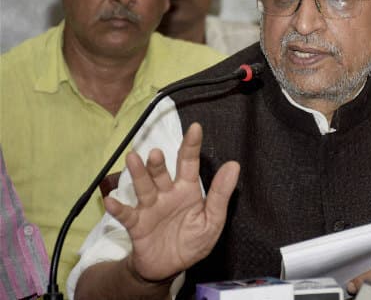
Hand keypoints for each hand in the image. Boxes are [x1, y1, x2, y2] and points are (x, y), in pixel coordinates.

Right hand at [103, 122, 239, 283]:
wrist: (170, 267)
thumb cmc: (193, 240)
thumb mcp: (213, 219)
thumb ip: (221, 193)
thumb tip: (233, 165)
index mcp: (187, 189)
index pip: (189, 163)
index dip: (192, 145)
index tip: (195, 127)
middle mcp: (167, 193)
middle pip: (161, 173)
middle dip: (157, 163)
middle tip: (156, 153)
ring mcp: (150, 207)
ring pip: (143, 187)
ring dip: (138, 174)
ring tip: (133, 159)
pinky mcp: (137, 224)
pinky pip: (127, 215)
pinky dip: (118, 208)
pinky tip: (111, 201)